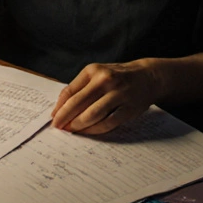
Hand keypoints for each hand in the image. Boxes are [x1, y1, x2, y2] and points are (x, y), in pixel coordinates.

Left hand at [51, 60, 165, 134]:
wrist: (148, 77)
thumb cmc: (118, 77)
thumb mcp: (98, 74)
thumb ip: (80, 87)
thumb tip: (60, 108)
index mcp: (93, 70)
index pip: (70, 91)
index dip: (59, 107)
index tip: (53, 118)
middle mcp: (105, 80)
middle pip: (78, 104)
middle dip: (65, 118)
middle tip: (58, 128)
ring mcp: (118, 94)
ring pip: (92, 115)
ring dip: (78, 126)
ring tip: (71, 131)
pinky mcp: (128, 108)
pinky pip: (107, 123)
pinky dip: (94, 130)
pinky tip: (88, 132)